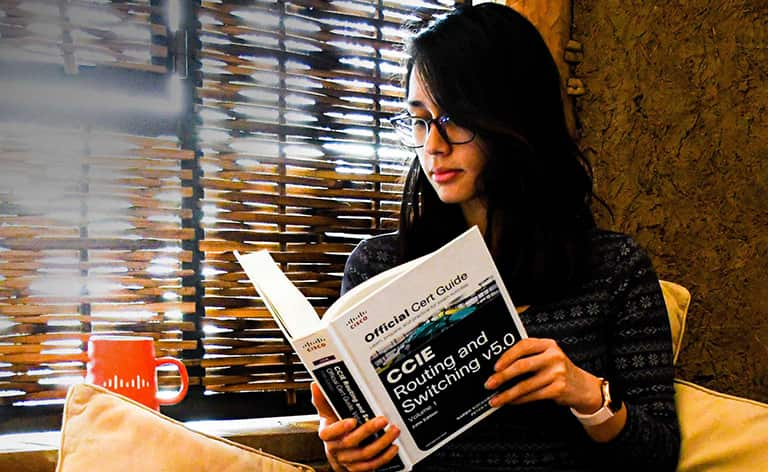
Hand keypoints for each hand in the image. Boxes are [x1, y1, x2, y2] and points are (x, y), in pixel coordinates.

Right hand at [311, 383, 400, 471]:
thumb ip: (323, 400)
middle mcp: (336, 449)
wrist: (337, 453)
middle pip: (350, 442)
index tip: (352, 421)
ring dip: (381, 444)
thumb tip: (316, 385)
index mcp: (327, 435)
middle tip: (382, 420)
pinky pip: (371, 466)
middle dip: (368, 430)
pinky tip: (392, 447)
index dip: (340, 428)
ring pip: (363, 455)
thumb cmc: (333, 430)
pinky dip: (383, 457)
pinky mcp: (358, 468)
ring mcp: (347, 460)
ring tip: (392, 431)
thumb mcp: (326, 414)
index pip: (329, 433)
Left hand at [483, 338, 601, 412]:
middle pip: (522, 366)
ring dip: (507, 394)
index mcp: (548, 344)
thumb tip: (499, 367)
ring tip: (495, 399)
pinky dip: (518, 400)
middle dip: (502, 376)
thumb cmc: (558, 370)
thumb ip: (529, 355)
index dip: (507, 356)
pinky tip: (510, 401)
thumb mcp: (547, 356)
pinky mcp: (558, 389)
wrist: (582, 387)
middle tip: (489, 384)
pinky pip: (532, 395)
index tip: (494, 367)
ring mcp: (557, 373)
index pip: (523, 346)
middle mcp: (553, 357)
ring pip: (525, 385)